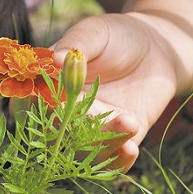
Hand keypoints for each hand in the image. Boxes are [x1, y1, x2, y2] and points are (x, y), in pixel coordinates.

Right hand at [51, 12, 179, 170]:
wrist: (157, 45)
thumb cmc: (119, 34)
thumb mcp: (97, 32)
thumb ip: (77, 43)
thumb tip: (55, 58)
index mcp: (54, 84)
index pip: (35, 101)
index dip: (38, 106)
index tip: (53, 101)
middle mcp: (69, 110)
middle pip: (57, 133)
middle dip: (73, 132)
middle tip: (94, 117)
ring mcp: (94, 127)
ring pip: (85, 150)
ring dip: (102, 144)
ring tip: (128, 122)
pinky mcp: (121, 137)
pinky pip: (114, 159)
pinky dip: (119, 161)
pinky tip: (131, 148)